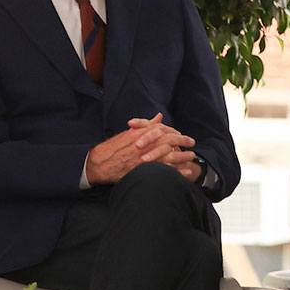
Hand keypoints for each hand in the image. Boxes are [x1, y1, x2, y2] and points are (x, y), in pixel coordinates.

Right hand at [83, 113, 197, 185]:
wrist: (98, 164)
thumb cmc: (112, 148)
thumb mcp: (128, 134)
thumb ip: (145, 126)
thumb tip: (159, 117)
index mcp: (140, 134)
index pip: (163, 130)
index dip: (175, 133)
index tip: (183, 136)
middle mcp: (144, 145)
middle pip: (169, 141)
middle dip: (183, 141)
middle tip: (192, 143)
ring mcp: (144, 158)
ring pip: (169, 156)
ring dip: (182, 156)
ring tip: (192, 156)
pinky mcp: (143, 170)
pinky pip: (164, 171)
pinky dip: (177, 171)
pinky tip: (186, 172)